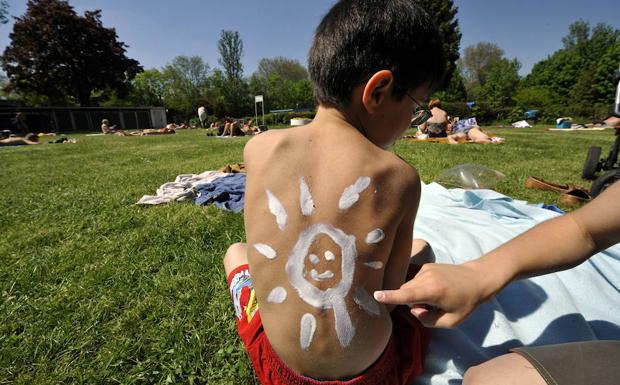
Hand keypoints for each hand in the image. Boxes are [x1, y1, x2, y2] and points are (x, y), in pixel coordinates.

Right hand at [374, 262, 495, 327]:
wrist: (478, 278)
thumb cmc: (467, 302)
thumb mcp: (451, 321)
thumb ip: (429, 321)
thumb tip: (414, 311)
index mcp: (432, 292)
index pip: (407, 295)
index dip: (390, 297)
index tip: (375, 295)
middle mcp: (426, 277)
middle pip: (406, 292)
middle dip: (412, 302)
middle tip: (432, 308)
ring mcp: (426, 269)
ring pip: (410, 286)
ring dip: (417, 295)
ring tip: (436, 298)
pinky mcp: (427, 266)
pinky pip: (416, 281)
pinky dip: (421, 288)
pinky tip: (437, 290)